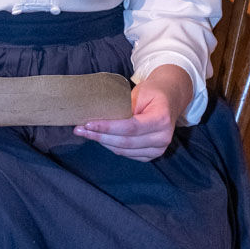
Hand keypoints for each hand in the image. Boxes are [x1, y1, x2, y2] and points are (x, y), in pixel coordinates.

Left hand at [75, 65, 192, 161]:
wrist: (170, 99)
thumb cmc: (153, 93)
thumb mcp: (139, 92)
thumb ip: (123, 107)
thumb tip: (97, 117)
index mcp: (162, 119)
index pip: (131, 128)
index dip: (108, 127)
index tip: (88, 124)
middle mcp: (163, 138)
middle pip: (125, 142)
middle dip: (99, 136)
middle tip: (79, 129)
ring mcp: (158, 149)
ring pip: (124, 150)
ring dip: (102, 142)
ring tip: (85, 133)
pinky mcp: (151, 155)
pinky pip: (127, 154)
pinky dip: (111, 146)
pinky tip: (100, 138)